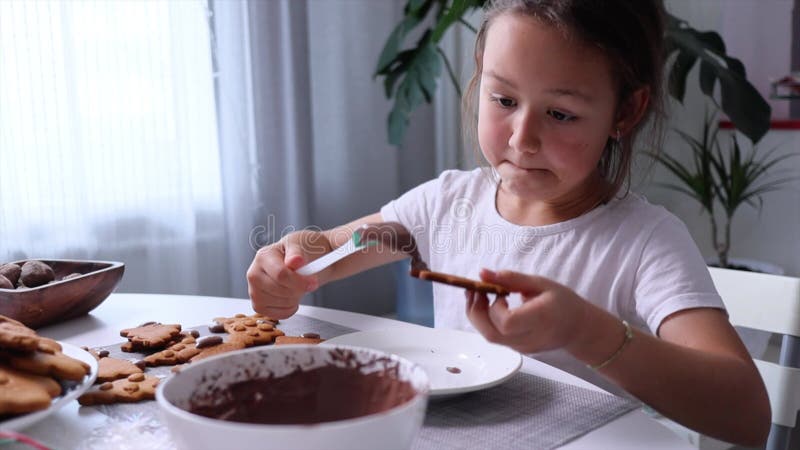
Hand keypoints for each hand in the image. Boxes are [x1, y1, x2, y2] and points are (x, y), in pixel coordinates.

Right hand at [247, 231, 325, 318]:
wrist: (302, 261)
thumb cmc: (300, 252)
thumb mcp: (301, 246)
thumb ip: (297, 253)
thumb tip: (295, 261)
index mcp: (263, 256)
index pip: (280, 274)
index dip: (299, 281)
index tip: (313, 282)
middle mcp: (254, 274)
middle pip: (279, 291)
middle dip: (298, 289)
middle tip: (308, 283)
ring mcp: (254, 291)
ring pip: (278, 303)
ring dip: (295, 299)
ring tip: (298, 287)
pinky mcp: (259, 305)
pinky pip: (276, 314)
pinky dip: (289, 309)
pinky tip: (293, 298)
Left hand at [465, 269, 588, 353]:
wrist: (578, 328)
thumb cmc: (562, 302)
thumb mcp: (541, 283)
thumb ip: (511, 278)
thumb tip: (482, 273)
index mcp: (540, 320)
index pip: (508, 323)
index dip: (495, 308)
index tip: (498, 293)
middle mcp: (530, 338)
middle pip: (491, 334)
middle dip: (475, 311)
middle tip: (475, 291)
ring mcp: (523, 347)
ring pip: (490, 337)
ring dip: (477, 315)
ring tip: (479, 296)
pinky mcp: (518, 350)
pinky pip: (496, 337)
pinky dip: (486, 321)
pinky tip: (489, 306)